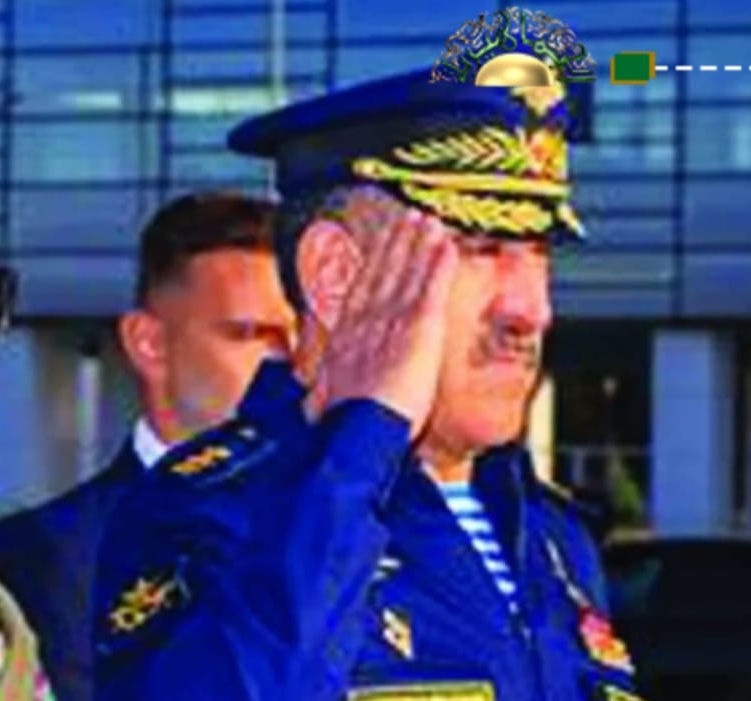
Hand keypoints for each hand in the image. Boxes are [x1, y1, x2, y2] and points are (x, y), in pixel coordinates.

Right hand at [297, 199, 456, 437]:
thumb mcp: (321, 408)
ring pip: (407, 274)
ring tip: (428, 220)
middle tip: (406, 218)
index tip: (378, 246)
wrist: (356, 432)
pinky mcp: (420, 327)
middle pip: (383, 274)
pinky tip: (447, 245)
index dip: (371, 267)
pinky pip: (432, 289)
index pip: (361, 293)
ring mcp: (392, 321)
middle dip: (395, 244)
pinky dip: (439, 266)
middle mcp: (367, 323)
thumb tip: (304, 403)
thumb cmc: (341, 429)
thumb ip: (317, 395)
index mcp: (346, 339)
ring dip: (418, 245)